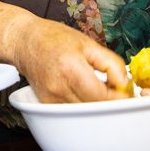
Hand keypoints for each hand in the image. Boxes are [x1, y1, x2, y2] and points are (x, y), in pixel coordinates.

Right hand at [9, 16, 130, 102]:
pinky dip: (82, 104)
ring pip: (84, 112)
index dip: (117, 96)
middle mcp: (59, 87)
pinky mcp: (47, 104)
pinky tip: (84, 91)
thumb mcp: (88, 43)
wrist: (25, 41)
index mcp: (71, 68)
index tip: (124, 90)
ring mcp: (51, 98)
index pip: (101, 96)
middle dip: (109, 101)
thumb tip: (124, 82)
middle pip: (94, 108)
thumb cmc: (53, 38)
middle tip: (116, 90)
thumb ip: (110, 63)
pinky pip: (72, 110)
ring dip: (96, 104)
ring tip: (99, 88)